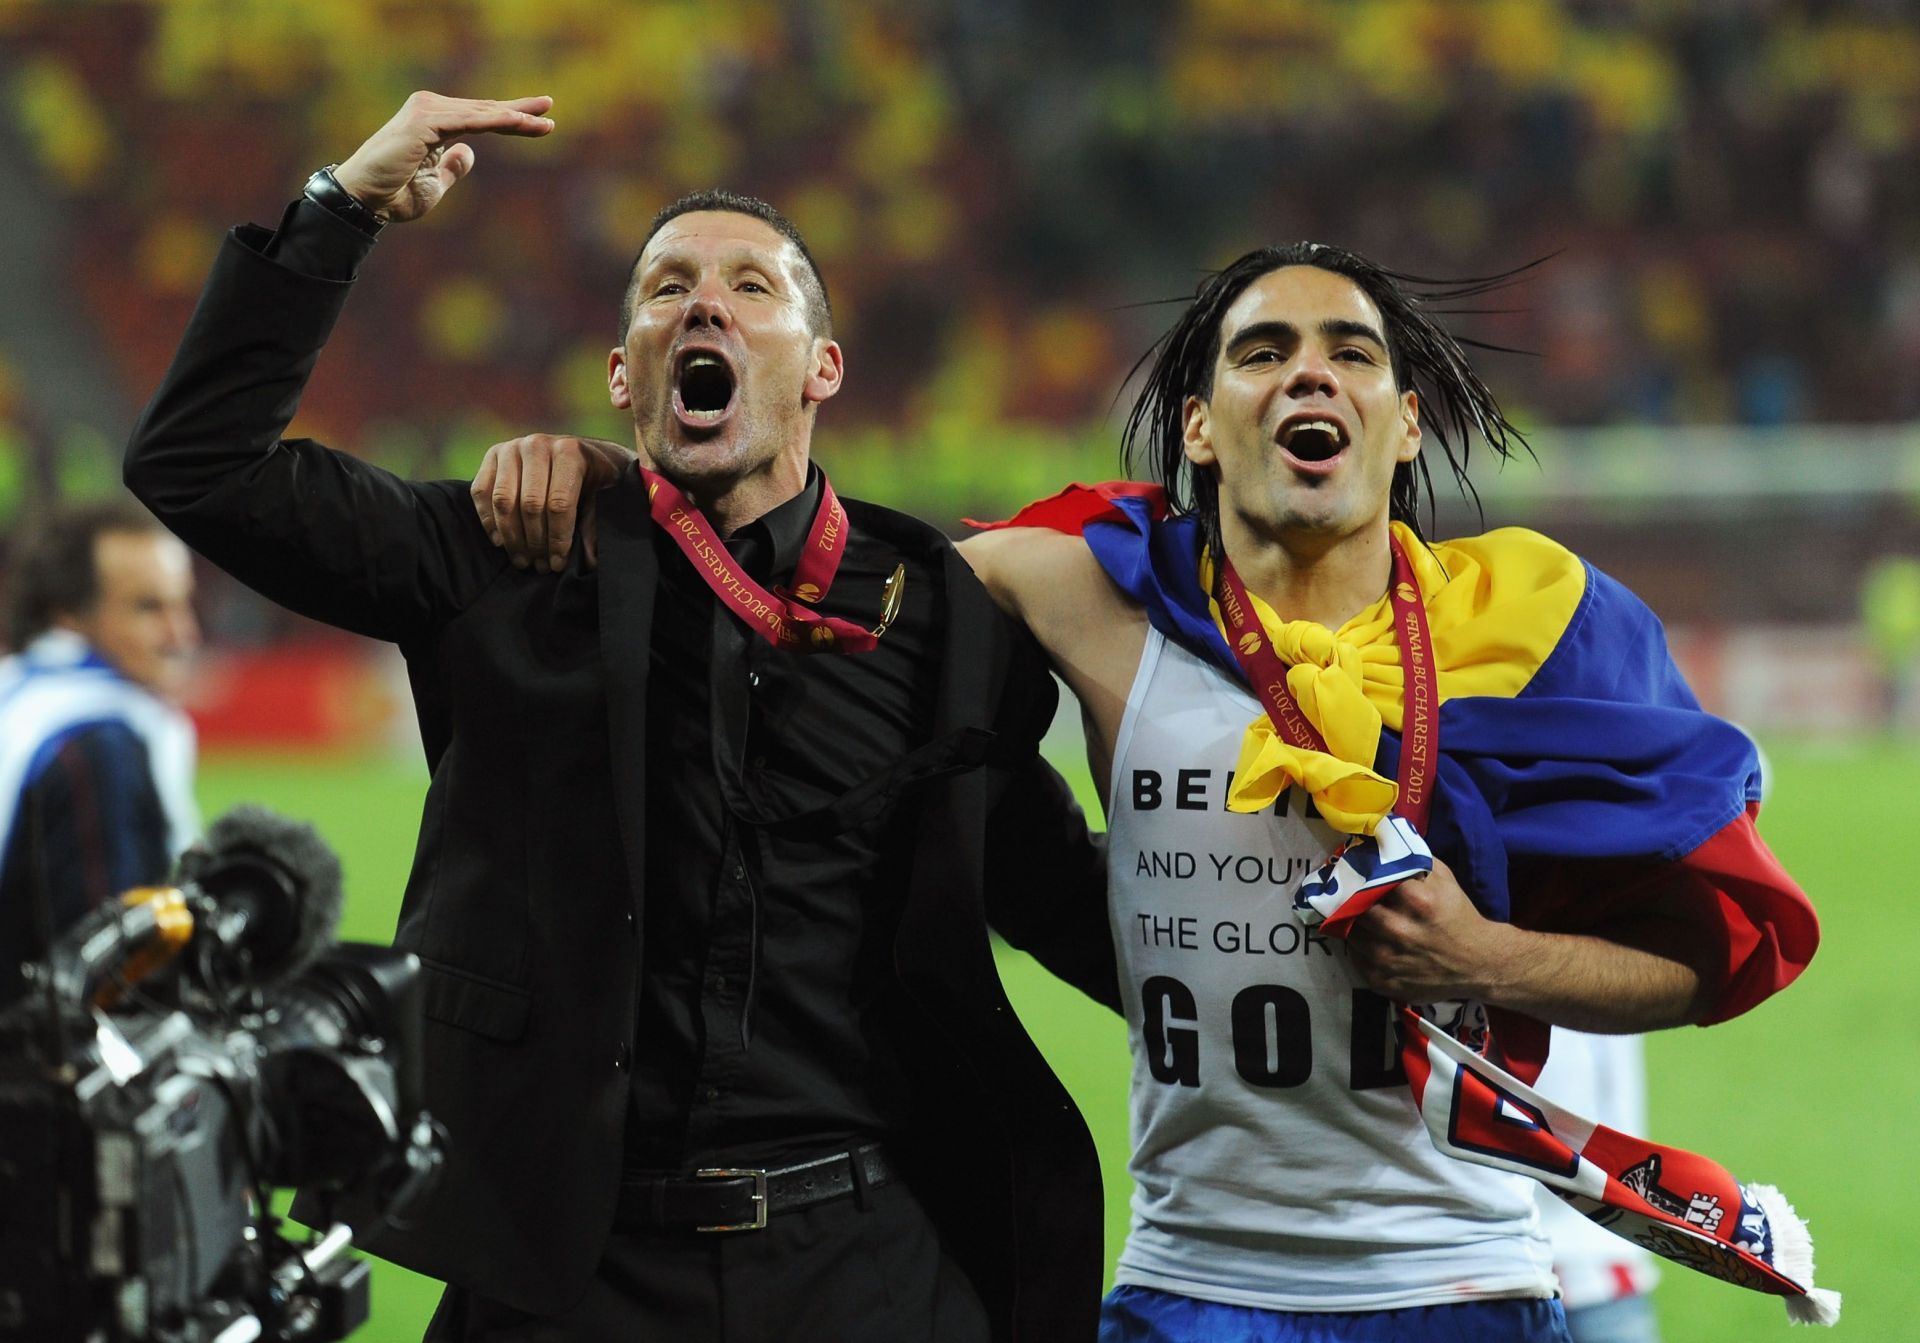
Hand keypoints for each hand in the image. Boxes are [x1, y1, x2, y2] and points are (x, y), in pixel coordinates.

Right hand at [332, 92, 553, 223]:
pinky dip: (495, 121)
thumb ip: (451, 167)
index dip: (508, 117)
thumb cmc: (394, 195)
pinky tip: (519, 123)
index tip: (539, 119)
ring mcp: (426, 111)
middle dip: (518, 110)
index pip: (478, 116)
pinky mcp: (424, 121)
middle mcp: (429, 109)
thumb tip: (468, 153)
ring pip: (480, 114)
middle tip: (550, 107)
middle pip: (483, 109)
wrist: (365, 199)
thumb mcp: (434, 183)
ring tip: (544, 121)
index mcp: (433, 122)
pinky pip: (469, 121)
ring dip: (514, 117)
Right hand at [471, 434, 633, 570]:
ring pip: (503, 500)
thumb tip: (588, 560)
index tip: (558, 563)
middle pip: (530, 504)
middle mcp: (538, 445)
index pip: (559, 503)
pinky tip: (500, 542)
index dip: (557, 538)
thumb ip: (595, 524)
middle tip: (539, 566)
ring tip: (522, 560)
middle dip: (535, 542)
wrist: (584, 451)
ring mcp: (512, 448)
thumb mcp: (605, 496)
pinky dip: (488, 520)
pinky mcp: (493, 454)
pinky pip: (481, 491)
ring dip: (511, 537)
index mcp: (569, 452)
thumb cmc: (596, 478)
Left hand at [1344, 857, 1517, 1003]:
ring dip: (1354, 923)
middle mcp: (1399, 931)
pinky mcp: (1382, 982)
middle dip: (1353, 898)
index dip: (1363, 872)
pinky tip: (1371, 940)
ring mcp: (1388, 960)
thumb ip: (1414, 860)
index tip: (1357, 869)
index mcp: (1417, 901)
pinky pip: (1355, 958)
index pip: (1371, 878)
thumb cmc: (1458, 916)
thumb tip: (1381, 841)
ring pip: (1350, 932)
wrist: (1480, 964)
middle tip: (1350, 893)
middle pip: (1355, 906)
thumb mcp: (1445, 880)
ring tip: (1361, 917)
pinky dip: (1359, 947)